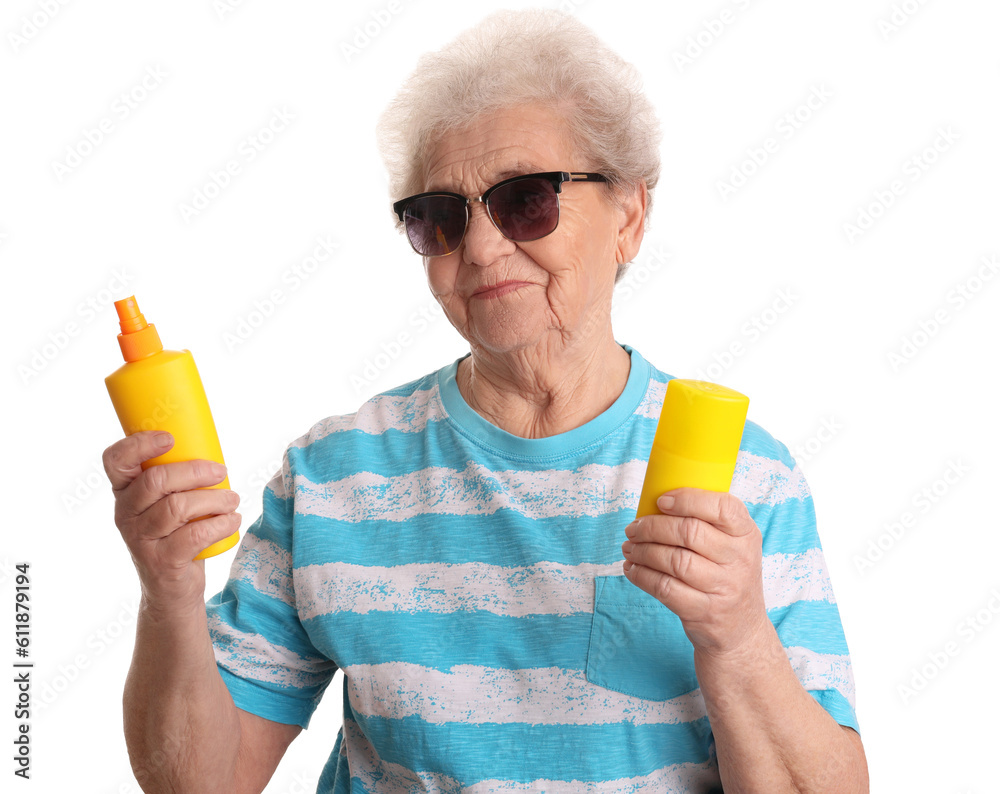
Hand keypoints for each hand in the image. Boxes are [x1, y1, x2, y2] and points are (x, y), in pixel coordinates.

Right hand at [102, 431, 241, 609]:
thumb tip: (212, 449)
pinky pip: (194, 536)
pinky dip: (220, 524)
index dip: (138, 445)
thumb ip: (177, 479)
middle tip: (221, 472)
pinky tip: (232, 520)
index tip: (170, 438)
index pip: (116, 461)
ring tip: (232, 499)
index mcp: (125, 493)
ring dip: (214, 498)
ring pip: (177, 507)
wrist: (171, 590)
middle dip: (194, 471)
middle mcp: (126, 515)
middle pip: (155, 481)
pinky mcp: (162, 562)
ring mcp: (141, 540)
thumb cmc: (176, 535)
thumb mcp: (167, 504)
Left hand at [621, 487, 769, 657]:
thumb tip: (656, 502)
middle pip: (689, 532)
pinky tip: (632, 569)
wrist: (742, 630)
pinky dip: (642, 576)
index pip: (723, 507)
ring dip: (643, 551)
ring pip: (674, 560)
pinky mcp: (704, 612)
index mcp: (747, 534)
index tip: (661, 501)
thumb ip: (707, 523)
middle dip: (652, 526)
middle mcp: (740, 560)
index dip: (688, 499)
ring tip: (629, 547)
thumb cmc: (728, 576)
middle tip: (633, 528)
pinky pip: (665, 588)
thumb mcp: (733, 546)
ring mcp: (724, 588)